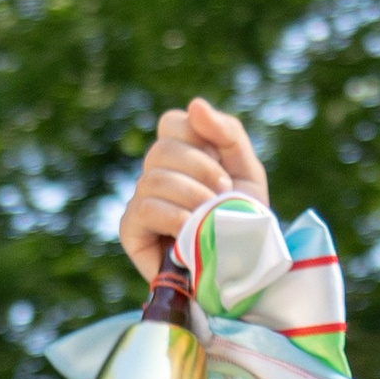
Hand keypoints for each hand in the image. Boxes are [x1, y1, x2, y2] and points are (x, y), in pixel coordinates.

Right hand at [117, 97, 269, 280]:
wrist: (244, 273)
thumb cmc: (244, 224)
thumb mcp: (247, 172)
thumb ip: (228, 133)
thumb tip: (195, 105)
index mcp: (179, 155)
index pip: (172, 122)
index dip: (199, 138)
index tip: (225, 169)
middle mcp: (155, 174)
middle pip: (163, 149)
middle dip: (201, 170)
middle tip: (224, 196)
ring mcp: (140, 202)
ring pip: (154, 178)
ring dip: (192, 196)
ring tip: (211, 217)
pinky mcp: (132, 231)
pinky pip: (145, 208)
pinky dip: (173, 216)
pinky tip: (190, 230)